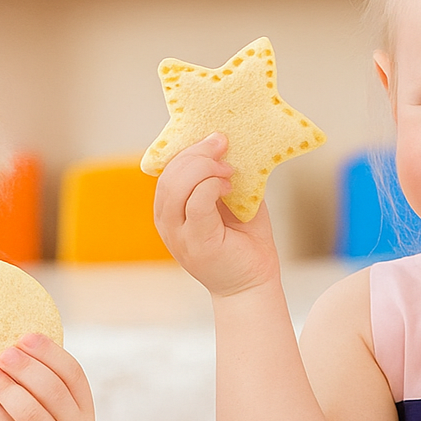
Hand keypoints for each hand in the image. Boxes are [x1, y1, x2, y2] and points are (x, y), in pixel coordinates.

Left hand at [0, 333, 94, 420]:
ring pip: (29, 411)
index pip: (73, 374)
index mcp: (85, 413)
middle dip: (25, 367)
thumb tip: (12, 343)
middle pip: (52, 390)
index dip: (50, 353)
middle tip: (2, 354)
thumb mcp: (47, 414)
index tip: (25, 337)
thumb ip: (38, 386)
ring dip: (5, 386)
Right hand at [153, 133, 280, 297]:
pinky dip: (211, 187)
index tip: (215, 138)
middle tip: (222, 145)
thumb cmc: (245, 241)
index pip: (166, 171)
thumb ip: (223, 176)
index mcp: (171, 210)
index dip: (187, 149)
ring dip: (203, 168)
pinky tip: (229, 187)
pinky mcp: (196, 244)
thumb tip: (227, 142)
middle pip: (167, 176)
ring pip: (176, 187)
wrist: (254, 282)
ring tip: (228, 170)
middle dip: (195, 153)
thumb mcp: (232, 199)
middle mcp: (167, 223)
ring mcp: (178, 236)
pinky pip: (195, 204)